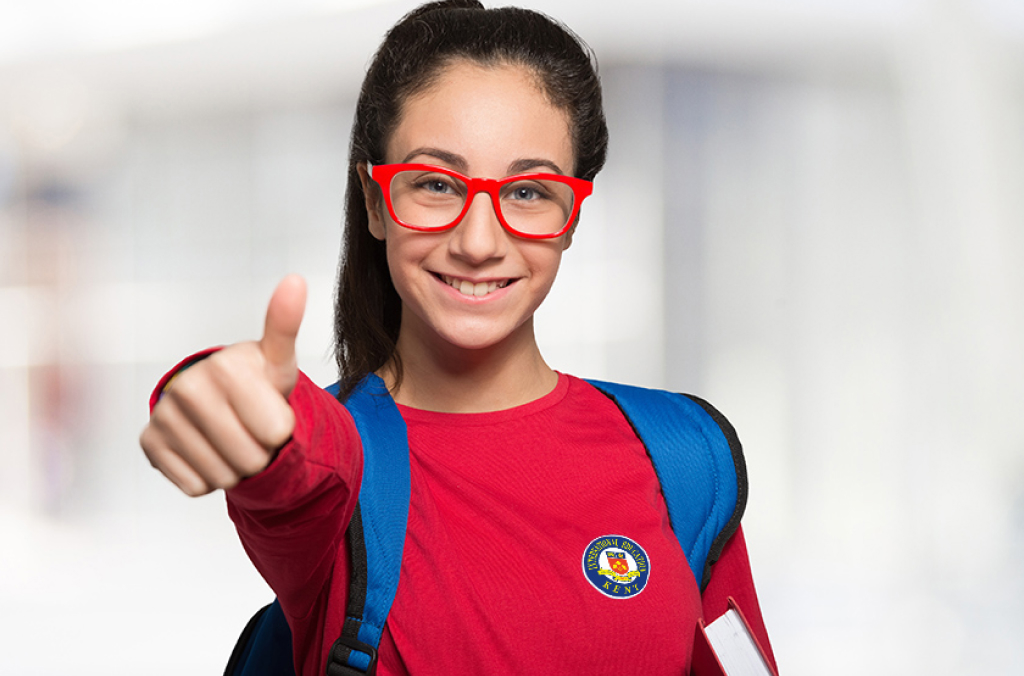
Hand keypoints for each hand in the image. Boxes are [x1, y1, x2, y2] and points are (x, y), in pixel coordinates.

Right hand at [139, 275, 306, 495]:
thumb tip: (295, 280)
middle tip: (249, 428)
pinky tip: (206, 449)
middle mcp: (187, 386)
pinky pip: (195, 485)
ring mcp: (163, 415)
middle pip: (251, 458)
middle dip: (258, 451)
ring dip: (234, 467)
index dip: (281, 430)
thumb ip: (286, 325)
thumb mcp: (278, 360)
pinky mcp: (148, 443)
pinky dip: (207, 477)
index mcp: (226, 366)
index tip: (268, 409)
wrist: (215, 400)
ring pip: (223, 476)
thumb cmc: (255, 381)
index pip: (277, 433)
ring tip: (230, 438)